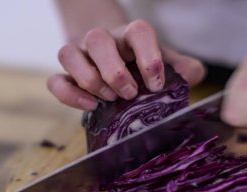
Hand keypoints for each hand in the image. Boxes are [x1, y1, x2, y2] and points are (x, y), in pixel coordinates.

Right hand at [47, 20, 204, 109]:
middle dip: (114, 71)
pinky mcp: (66, 74)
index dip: (149, 56)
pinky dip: (68, 95)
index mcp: (130, 36)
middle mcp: (103, 41)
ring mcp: (81, 55)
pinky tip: (89, 106)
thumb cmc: (140, 63)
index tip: (155, 83)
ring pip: (68, 53)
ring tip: (108, 99)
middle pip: (98, 40)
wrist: (113, 56)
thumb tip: (192, 74)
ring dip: (88, 79)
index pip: (138, 31)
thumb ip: (182, 67)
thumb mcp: (163, 62)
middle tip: (130, 94)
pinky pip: (54, 79)